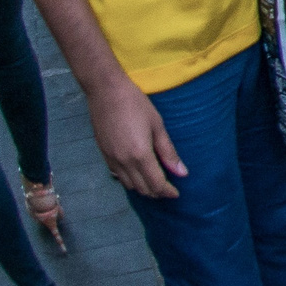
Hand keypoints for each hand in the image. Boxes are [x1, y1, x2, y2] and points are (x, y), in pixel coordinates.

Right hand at [89, 79, 185, 198]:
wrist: (106, 92)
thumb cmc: (136, 104)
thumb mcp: (157, 126)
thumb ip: (168, 152)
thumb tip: (182, 173)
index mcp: (140, 155)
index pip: (156, 184)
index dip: (167, 192)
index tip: (176, 194)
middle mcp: (124, 162)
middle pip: (142, 188)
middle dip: (157, 193)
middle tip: (169, 189)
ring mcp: (111, 160)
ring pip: (129, 185)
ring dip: (143, 188)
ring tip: (155, 183)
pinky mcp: (103, 155)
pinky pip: (118, 176)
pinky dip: (130, 180)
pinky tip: (138, 173)